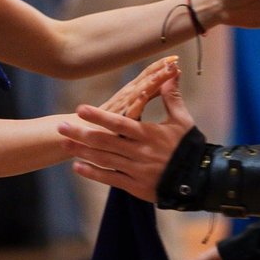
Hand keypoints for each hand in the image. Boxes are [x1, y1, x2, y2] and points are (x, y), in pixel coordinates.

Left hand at [60, 58, 195, 200]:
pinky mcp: (135, 186)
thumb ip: (172, 97)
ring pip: (104, 160)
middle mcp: (139, 152)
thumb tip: (171, 73)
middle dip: (81, 134)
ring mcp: (136, 170)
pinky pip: (110, 179)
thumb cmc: (189, 146)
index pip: (119, 123)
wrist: (199, 179)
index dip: (99, 117)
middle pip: (105, 142)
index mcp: (148, 134)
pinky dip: (93, 173)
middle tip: (60, 127)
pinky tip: (77, 167)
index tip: (80, 109)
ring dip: (82, 152)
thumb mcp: (183, 121)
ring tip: (63, 143)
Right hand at [102, 55, 176, 120]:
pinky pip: (129, 111)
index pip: (147, 75)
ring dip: (152, 81)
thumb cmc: (106, 123)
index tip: (176, 58)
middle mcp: (126, 96)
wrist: (83, 136)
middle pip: (145, 79)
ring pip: (139, 91)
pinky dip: (136, 102)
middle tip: (174, 60)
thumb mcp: (129, 107)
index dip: (161, 66)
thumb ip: (144, 97)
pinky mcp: (118, 121)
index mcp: (130, 93)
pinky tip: (144, 95)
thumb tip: (162, 86)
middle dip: (160, 69)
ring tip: (165, 73)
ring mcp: (121, 107)